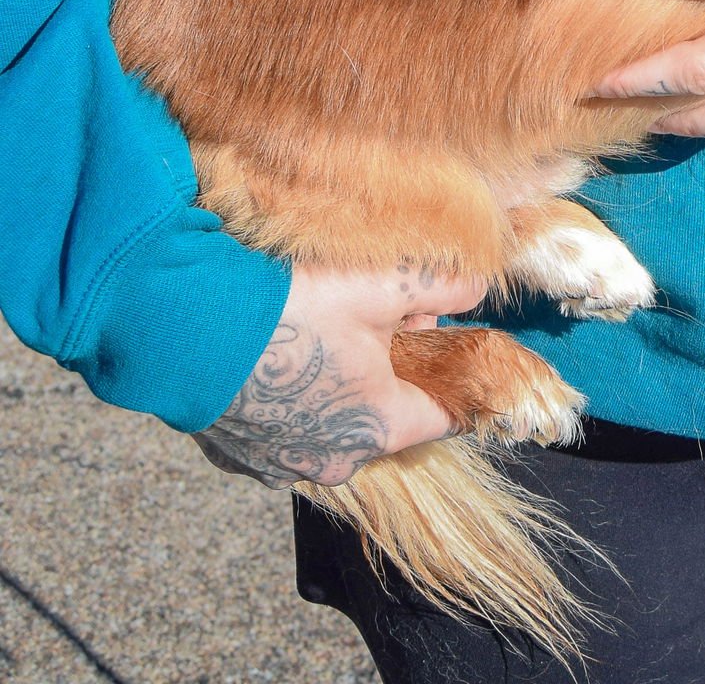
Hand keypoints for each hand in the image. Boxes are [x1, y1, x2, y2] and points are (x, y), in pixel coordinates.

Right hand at [192, 263, 484, 488]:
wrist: (184, 327)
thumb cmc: (292, 310)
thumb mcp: (384, 285)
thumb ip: (443, 287)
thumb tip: (477, 289)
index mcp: (379, 428)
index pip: (443, 416)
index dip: (453, 377)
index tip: (454, 347)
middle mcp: (332, 462)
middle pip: (387, 414)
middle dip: (395, 367)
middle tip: (387, 314)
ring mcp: (280, 463)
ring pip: (333, 422)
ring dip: (341, 382)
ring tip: (331, 328)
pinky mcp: (237, 453)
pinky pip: (284, 426)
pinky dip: (292, 396)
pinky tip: (283, 353)